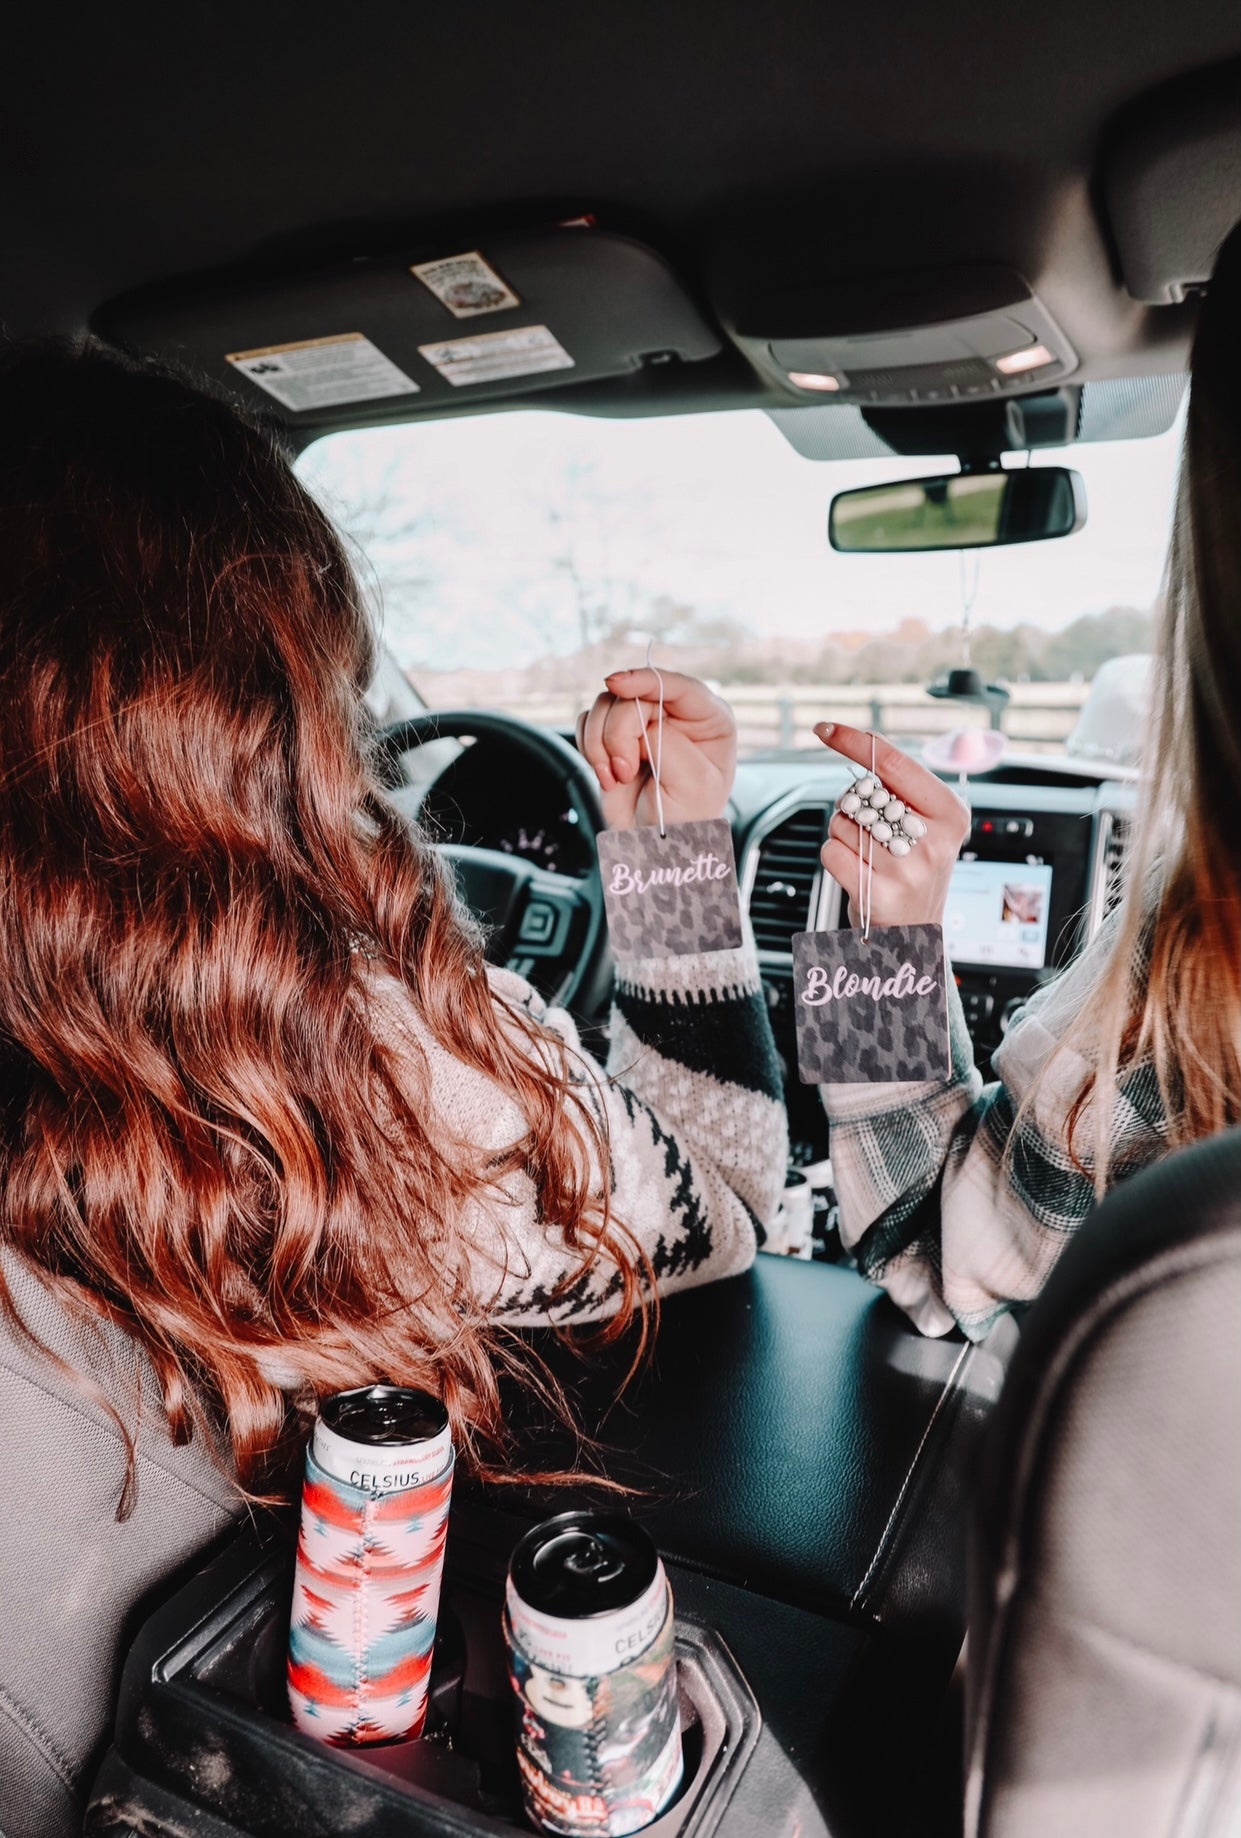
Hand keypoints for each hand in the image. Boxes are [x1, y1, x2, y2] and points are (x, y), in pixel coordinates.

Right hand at [575, 668, 736, 830]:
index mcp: (711, 718)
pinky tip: (607, 775)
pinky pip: (588, 721)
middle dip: (619, 733)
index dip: (646, 680)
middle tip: (624, 772)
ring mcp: (644, 721)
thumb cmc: (686, 817)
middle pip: (633, 695)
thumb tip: (635, 723)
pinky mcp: (614, 734)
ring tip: (617, 777)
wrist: (655, 845)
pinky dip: (589, 747)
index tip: (616, 685)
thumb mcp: (691, 782)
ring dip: (601, 743)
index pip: (679, 686)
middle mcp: (677, 713)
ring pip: (605, 704)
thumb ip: (666, 743)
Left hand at [815, 723, 970, 928]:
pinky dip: (833, 856)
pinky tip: (855, 870)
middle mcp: (933, 841)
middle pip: (863, 796)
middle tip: (870, 828)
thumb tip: (862, 750)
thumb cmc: (915, 871)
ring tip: (868, 856)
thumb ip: (903, 791)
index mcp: (950, 814)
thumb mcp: (928, 827)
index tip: (825, 728)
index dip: (855, 741)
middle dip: (853, 806)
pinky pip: (831, 852)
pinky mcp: (878, 894)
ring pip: (842, 825)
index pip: (895, 763)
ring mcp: (906, 870)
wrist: (916, 934)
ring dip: (844, 835)